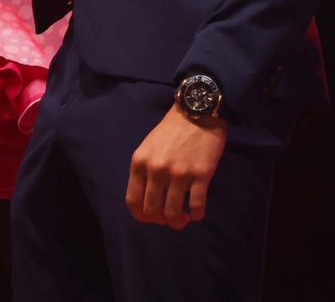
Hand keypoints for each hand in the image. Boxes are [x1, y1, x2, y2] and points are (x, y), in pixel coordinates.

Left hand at [125, 103, 228, 229]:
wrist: (196, 112)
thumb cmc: (171, 130)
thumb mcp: (148, 147)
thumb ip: (145, 170)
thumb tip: (148, 199)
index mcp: (140, 162)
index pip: (133, 201)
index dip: (141, 216)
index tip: (151, 217)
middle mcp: (156, 170)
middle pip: (152, 211)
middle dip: (160, 220)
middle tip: (169, 217)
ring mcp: (179, 173)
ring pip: (172, 213)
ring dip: (178, 222)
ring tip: (183, 217)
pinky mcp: (201, 175)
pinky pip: (196, 207)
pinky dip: (195, 215)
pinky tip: (196, 212)